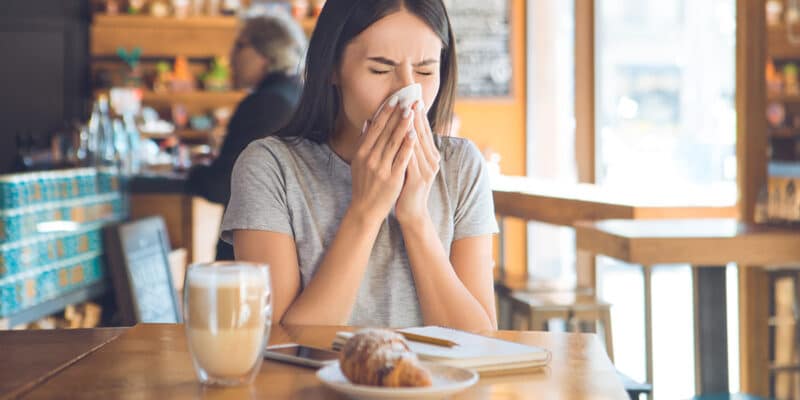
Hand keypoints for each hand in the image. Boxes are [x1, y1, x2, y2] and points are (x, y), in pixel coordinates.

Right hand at [348, 96, 416, 224]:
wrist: (365, 209)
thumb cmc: (364, 184)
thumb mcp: (359, 162)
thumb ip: (363, 142)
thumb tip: (368, 121)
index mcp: (362, 153)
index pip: (375, 128)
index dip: (385, 113)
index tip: (394, 99)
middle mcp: (370, 159)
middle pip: (385, 132)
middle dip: (396, 115)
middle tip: (406, 99)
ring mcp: (381, 168)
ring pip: (394, 142)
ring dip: (403, 125)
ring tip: (412, 111)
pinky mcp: (392, 178)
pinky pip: (402, 158)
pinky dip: (408, 145)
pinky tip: (414, 134)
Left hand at [395, 100, 439, 224]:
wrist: (412, 212)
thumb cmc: (407, 188)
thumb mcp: (409, 165)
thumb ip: (408, 149)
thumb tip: (403, 130)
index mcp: (429, 157)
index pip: (424, 131)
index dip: (419, 115)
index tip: (413, 98)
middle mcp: (431, 161)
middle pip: (423, 134)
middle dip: (417, 115)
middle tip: (412, 98)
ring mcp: (427, 170)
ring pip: (418, 143)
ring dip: (413, 126)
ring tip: (408, 110)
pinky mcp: (420, 178)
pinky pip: (412, 158)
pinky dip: (408, 145)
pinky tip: (404, 134)